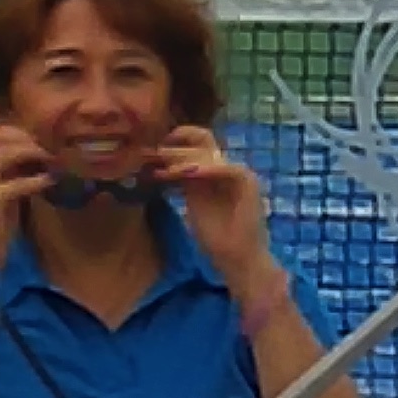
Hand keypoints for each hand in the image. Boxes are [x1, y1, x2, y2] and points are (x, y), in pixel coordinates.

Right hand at [0, 124, 52, 280]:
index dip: (15, 131)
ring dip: (30, 152)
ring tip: (48, 160)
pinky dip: (35, 180)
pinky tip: (48, 181)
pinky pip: (15, 183)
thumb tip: (34, 153)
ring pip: (3, 153)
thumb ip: (9, 173)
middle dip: (24, 137)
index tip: (37, 139)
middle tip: (46, 148)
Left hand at [154, 125, 273, 285]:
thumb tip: (154, 167)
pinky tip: (185, 174)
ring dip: (184, 157)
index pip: (194, 143)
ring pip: (209, 152)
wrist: (239, 260)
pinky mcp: (247, 183)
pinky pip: (225, 168)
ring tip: (163, 168)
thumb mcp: (191, 204)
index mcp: (212, 171)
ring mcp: (237, 173)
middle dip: (174, 144)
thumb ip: (180, 183)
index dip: (173, 141)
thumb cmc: (216, 239)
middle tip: (151, 154)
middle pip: (201, 138)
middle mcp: (224, 167)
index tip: (149, 148)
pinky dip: (205, 169)